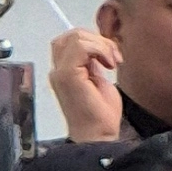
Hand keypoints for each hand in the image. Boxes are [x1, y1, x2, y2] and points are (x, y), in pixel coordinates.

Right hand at [50, 23, 124, 142]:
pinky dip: (100, 49)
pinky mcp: (67, 74)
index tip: (111, 57)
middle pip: (71, 35)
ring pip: (76, 37)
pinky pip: (81, 46)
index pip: (71, 41)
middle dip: (98, 39)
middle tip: (114, 58)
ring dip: (101, 44)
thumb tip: (98, 46)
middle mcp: (58, 70)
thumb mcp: (98, 80)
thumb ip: (92, 63)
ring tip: (112, 62)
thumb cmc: (101, 115)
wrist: (98, 135)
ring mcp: (61, 72)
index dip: (93, 41)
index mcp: (65, 71)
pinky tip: (109, 64)